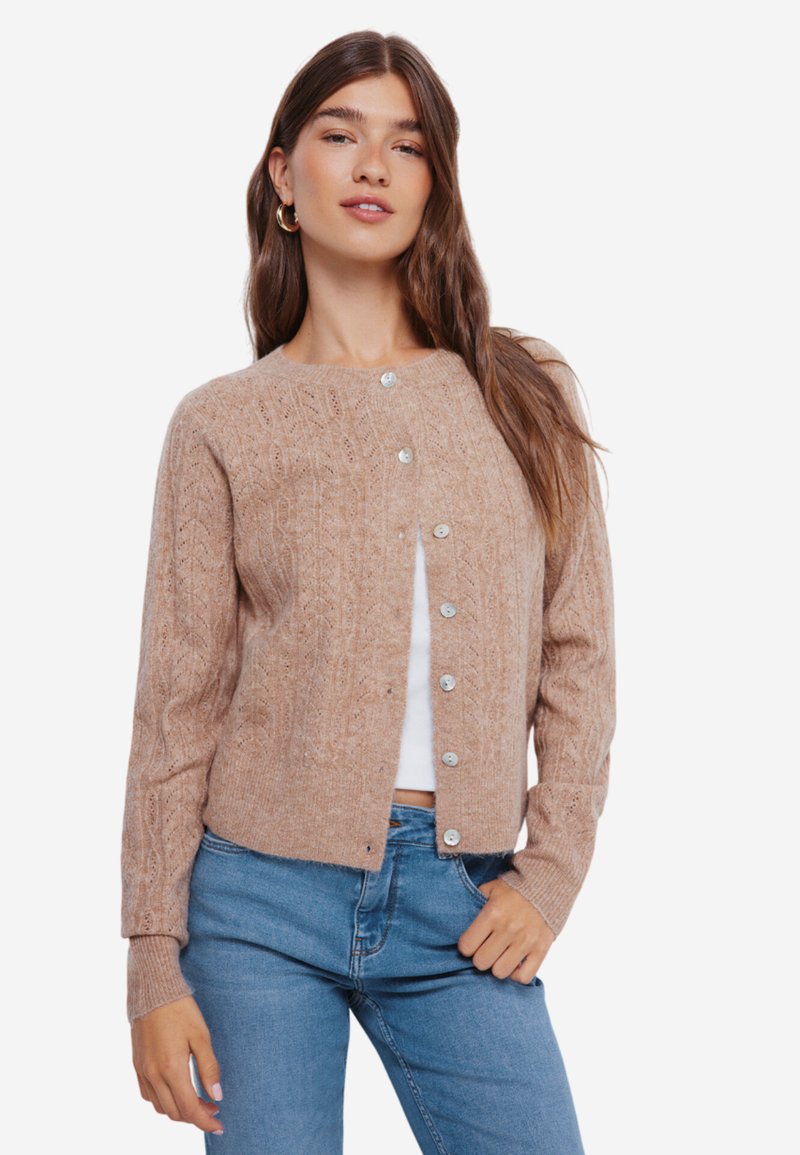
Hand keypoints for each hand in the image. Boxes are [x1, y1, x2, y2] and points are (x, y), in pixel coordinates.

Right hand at [131, 995, 224, 1136]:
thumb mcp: (201, 1036)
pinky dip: (164, 1101)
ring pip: (160, 1107)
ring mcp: (142, 1071)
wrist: (153, 990)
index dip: (205, 1122)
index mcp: (171, 1068)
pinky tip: (176, 1090)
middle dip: (195, 1116)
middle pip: (174, 1112)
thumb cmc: (180, 1009)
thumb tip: (217, 1096)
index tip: (220, 1125)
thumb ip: (209, 1068)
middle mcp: (153, 1075)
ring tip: (198, 1100)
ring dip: (179, 1110)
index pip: (189, 1109)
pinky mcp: (137, 1065)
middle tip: (213, 1108)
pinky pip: (148, 1095)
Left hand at [457, 877, 555, 983]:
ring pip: (500, 972)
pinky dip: (516, 974)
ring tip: (500, 955)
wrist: (547, 886)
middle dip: (480, 957)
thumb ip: (475, 903)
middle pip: (481, 962)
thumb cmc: (514, 889)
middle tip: (485, 949)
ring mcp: (526, 941)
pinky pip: (523, 977)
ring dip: (497, 965)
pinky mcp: (541, 950)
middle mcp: (509, 929)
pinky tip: (514, 963)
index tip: (470, 942)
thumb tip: (459, 920)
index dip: (466, 946)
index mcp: (493, 913)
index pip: (467, 946)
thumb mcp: (491, 889)